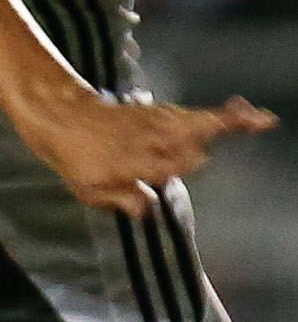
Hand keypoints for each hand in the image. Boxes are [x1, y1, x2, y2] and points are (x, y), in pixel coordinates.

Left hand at [19, 94, 276, 213]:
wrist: (59, 114)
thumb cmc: (73, 157)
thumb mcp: (86, 187)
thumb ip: (119, 197)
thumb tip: (148, 209)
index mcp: (129, 161)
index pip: (168, 164)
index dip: (177, 165)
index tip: (188, 163)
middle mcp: (146, 140)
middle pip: (186, 144)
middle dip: (198, 148)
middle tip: (226, 139)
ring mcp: (154, 124)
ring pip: (196, 123)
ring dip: (228, 122)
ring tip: (261, 119)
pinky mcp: (160, 114)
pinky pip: (194, 115)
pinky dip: (223, 114)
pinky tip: (248, 111)